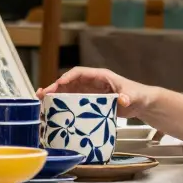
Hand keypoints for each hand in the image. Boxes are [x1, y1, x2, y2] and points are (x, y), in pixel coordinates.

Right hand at [35, 67, 155, 118]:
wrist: (141, 103)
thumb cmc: (137, 95)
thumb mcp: (133, 96)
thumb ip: (128, 97)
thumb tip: (123, 99)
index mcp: (101, 76)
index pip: (80, 73)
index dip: (68, 77)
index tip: (59, 84)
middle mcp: (92, 82)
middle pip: (70, 82)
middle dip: (55, 87)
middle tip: (42, 94)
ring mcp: (89, 92)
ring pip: (68, 91)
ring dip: (55, 95)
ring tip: (41, 101)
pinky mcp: (89, 102)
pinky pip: (73, 101)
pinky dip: (62, 104)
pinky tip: (53, 109)